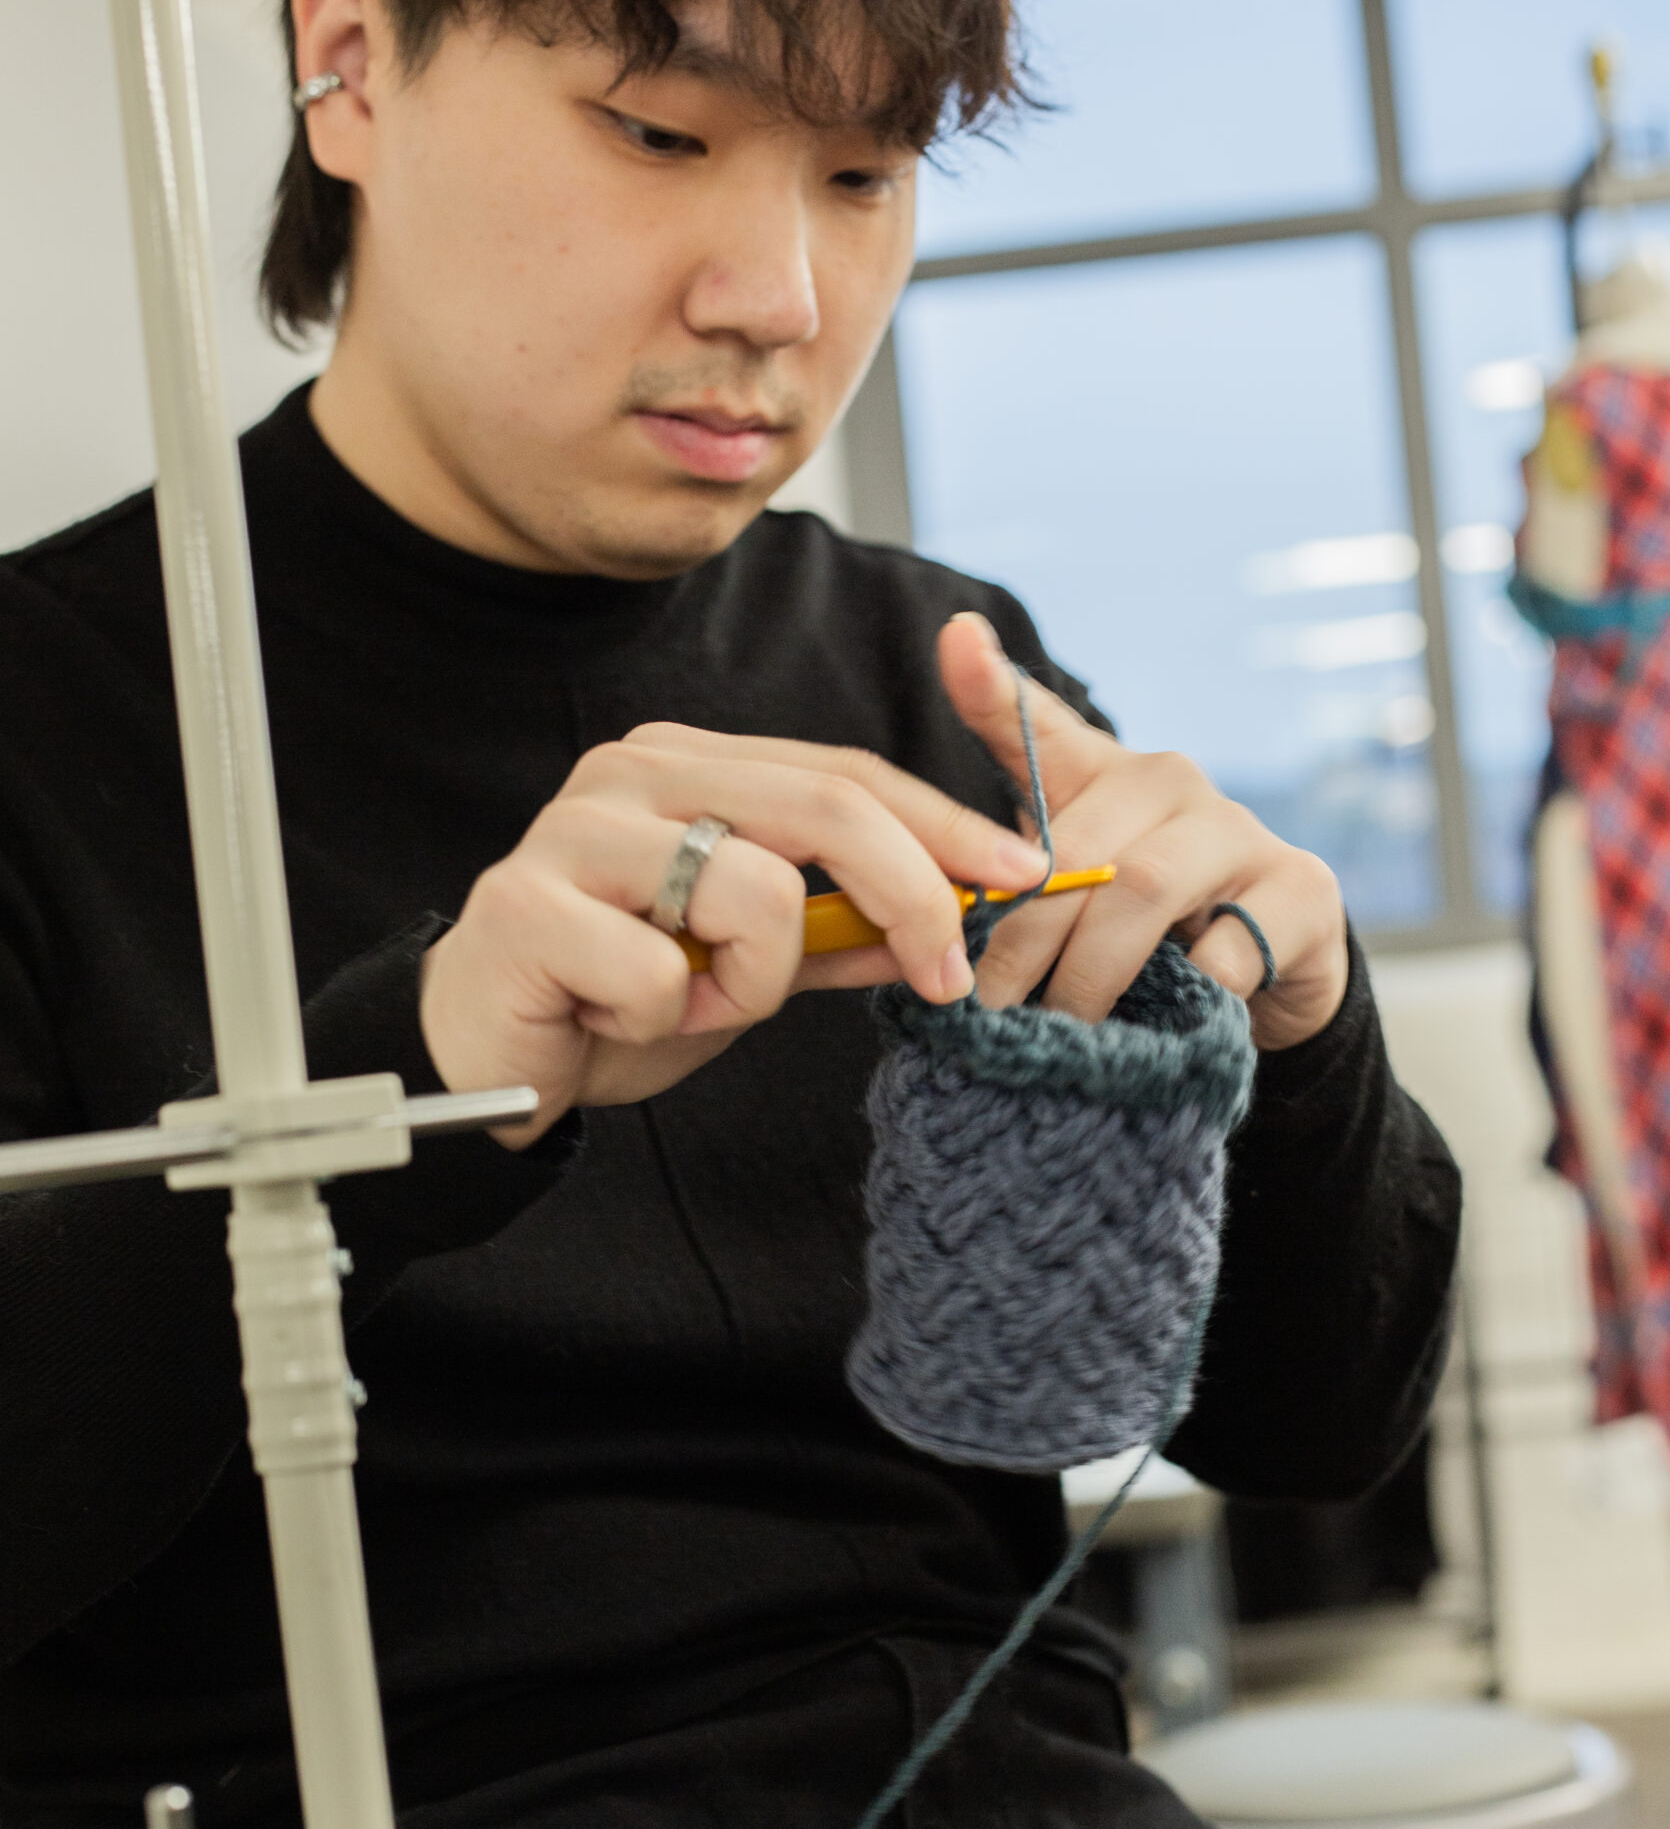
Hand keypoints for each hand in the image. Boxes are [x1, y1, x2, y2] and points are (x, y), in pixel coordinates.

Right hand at [419, 729, 1047, 1140]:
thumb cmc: (612, 1000)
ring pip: (752, 892)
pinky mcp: (528, 903)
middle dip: (913, 894)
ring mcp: (576, 829)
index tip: (1027, 872)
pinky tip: (612, 1015)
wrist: (483, 1062)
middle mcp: (634, 772)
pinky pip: (664, 973)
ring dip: (752, 983)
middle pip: (822, 806)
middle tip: (947, 977)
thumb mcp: (751, 967)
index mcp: (690, 765)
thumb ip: (837, 933)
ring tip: (694, 1003)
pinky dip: (665, 1019)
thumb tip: (951, 922)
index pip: (845, 773)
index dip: (945, 823)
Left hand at [937, 612, 1348, 1048]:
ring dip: (1089, 975)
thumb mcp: (1073, 910)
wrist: (1271, 984)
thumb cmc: (1147, 937)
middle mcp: (1170, 784)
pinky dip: (1181, 997)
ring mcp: (1240, 831)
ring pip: (1143, 889)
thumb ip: (1006, 898)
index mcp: (1103, 778)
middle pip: (1076, 850)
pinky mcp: (1302, 890)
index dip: (990, 685)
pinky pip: (1224, 951)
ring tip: (1062, 1033)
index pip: (1037, 725)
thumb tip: (927, 919)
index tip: (955, 638)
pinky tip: (1160, 1028)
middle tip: (987, 1008)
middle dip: (1022, 939)